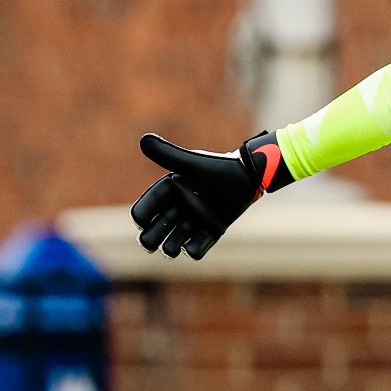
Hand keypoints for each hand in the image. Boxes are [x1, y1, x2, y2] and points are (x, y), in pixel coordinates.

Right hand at [130, 131, 293, 259]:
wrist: (249, 176)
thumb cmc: (220, 167)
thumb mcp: (192, 164)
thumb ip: (168, 155)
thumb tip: (143, 140)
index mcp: (171, 189)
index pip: (149, 205)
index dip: (143, 214)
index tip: (141, 221)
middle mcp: (181, 205)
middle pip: (159, 226)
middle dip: (152, 236)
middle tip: (150, 244)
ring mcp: (197, 218)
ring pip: (176, 238)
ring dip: (170, 245)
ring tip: (171, 249)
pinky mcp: (213, 229)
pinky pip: (199, 245)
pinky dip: (194, 250)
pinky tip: (190, 250)